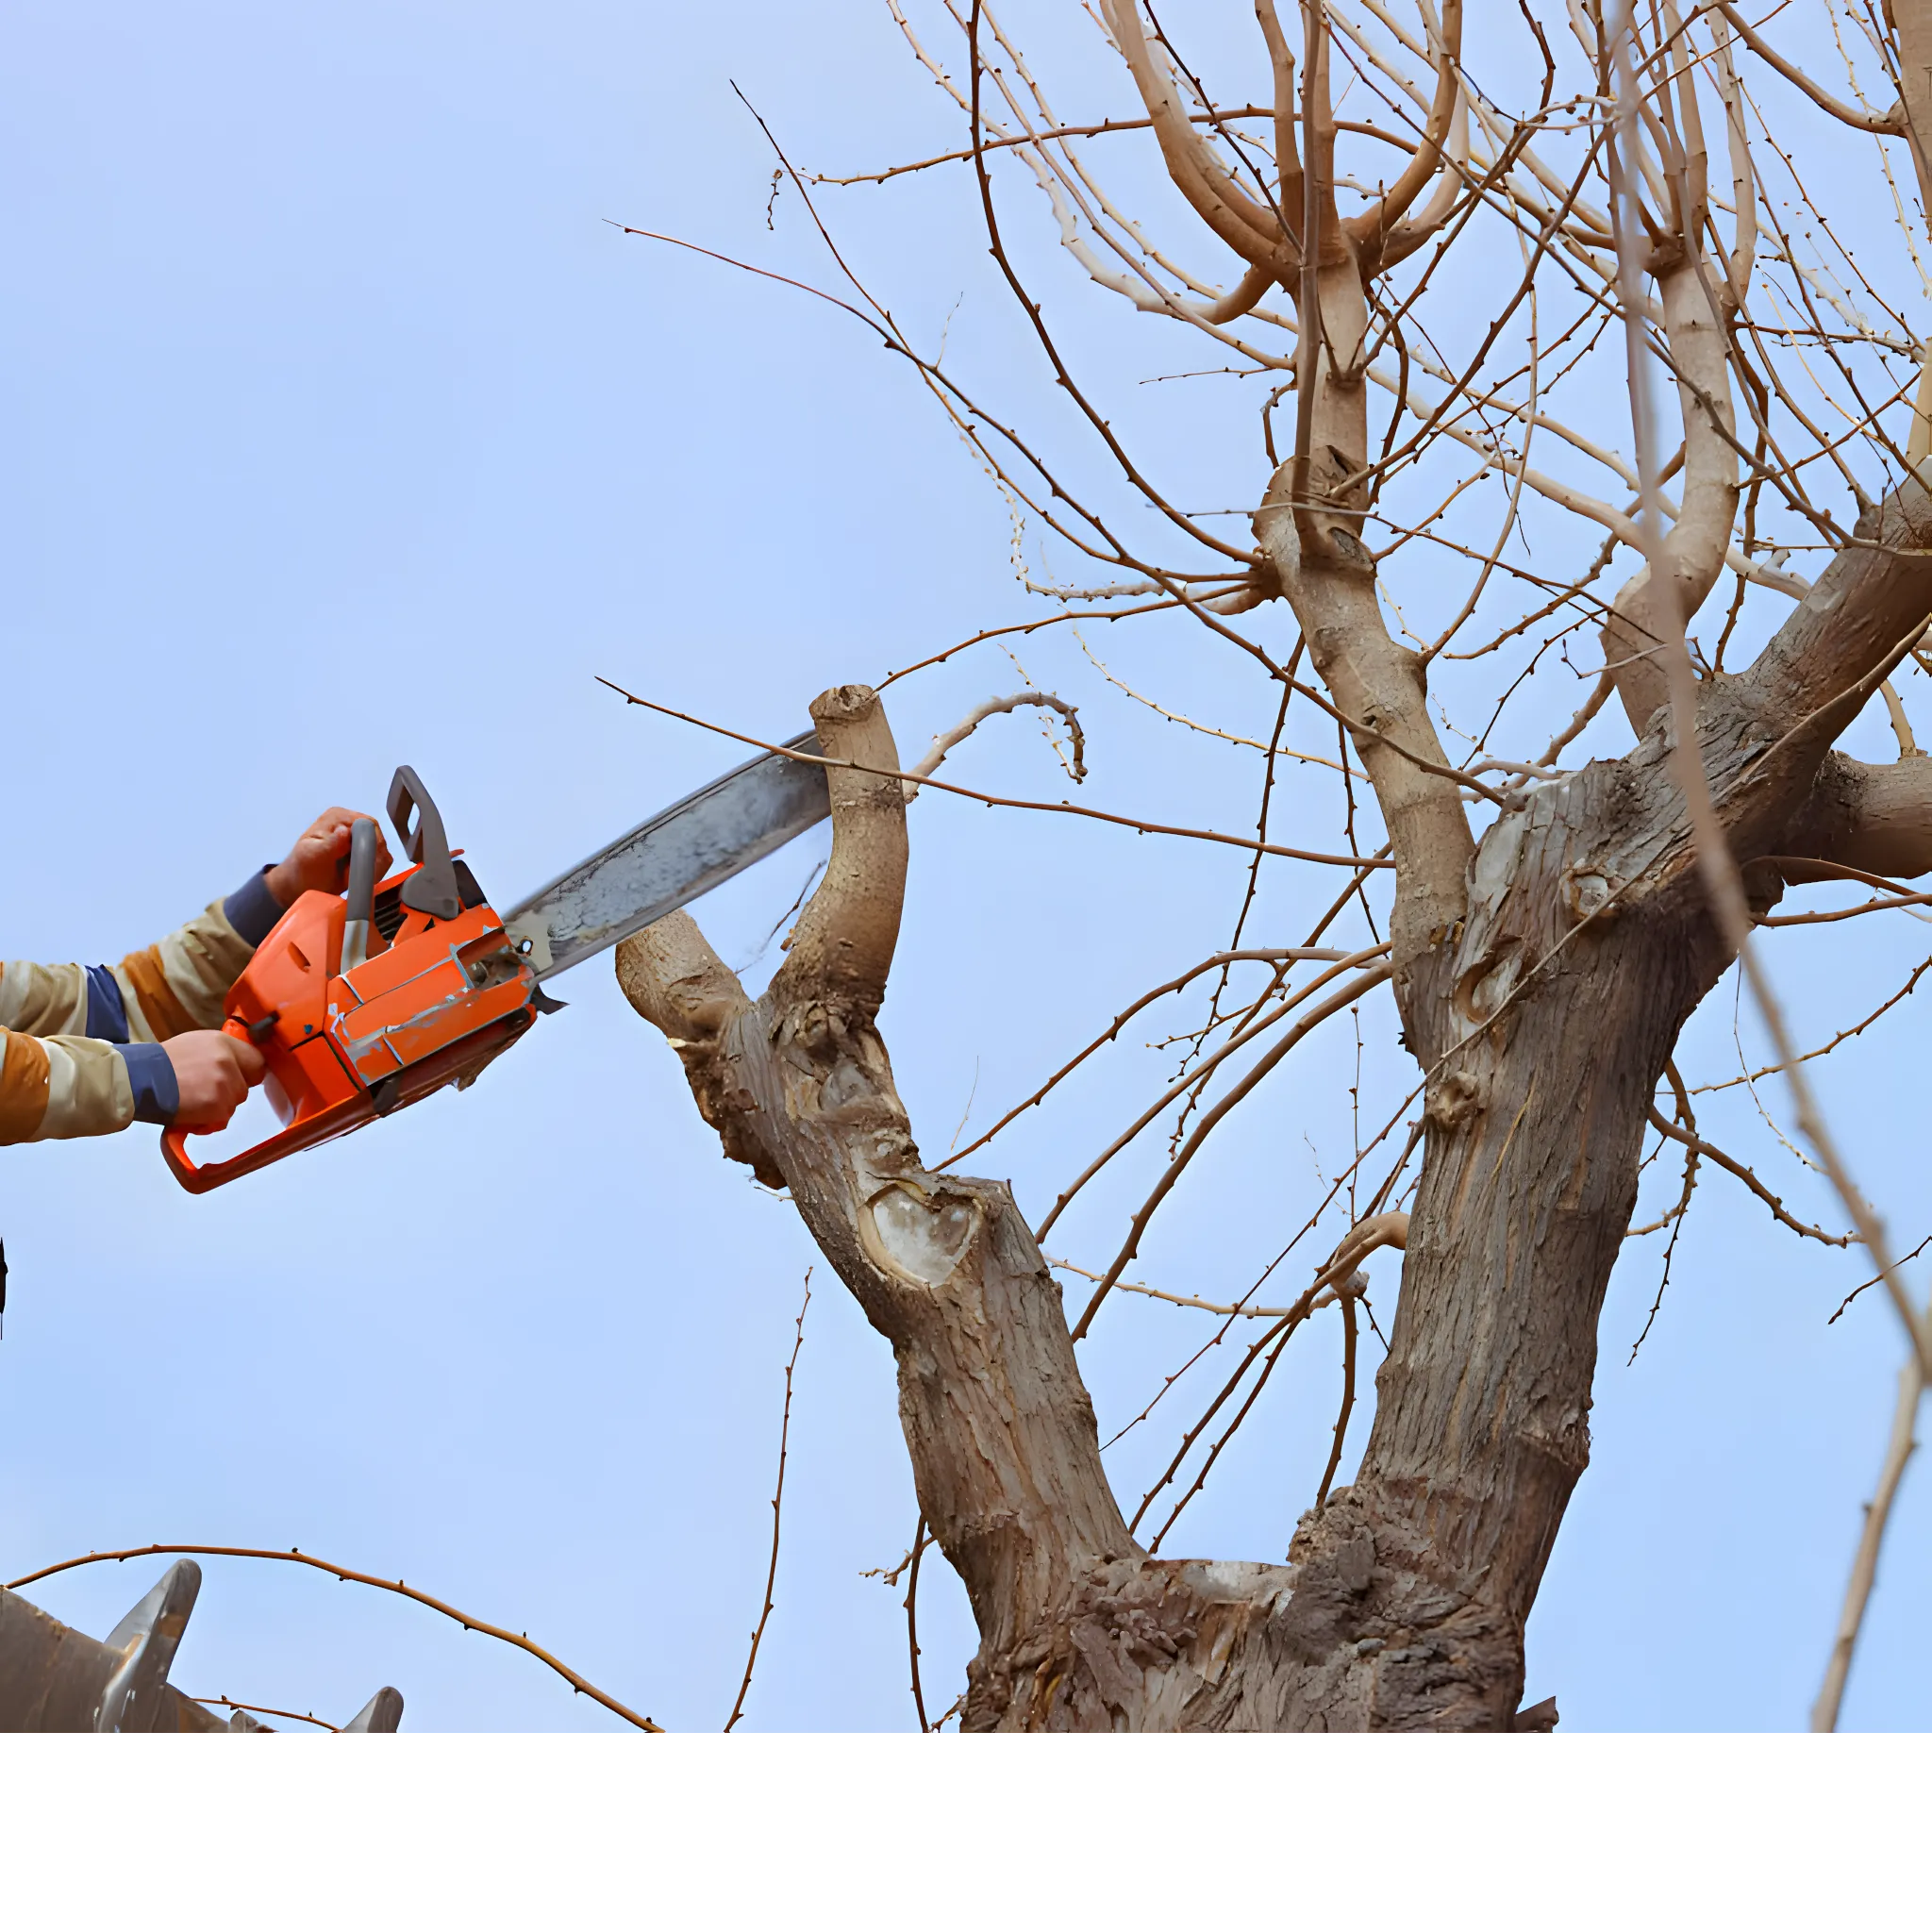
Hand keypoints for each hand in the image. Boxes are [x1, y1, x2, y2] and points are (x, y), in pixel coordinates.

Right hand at [164, 1030, 265, 1130]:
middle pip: (245, 1086)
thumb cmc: (161, 1064)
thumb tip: (238, 1065)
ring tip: (193, 1100)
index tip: (239, 1078)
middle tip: (204, 1091)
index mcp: (222, 1043)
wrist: (139, 1080)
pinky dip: (209, 1120)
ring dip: (218, 1107)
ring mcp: (224, 1084)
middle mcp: (228, 1061)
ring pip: (234, 1103)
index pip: (256, 1061)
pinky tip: (191, 1112)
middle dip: (229, 1092)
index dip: (247, 1073)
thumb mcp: (195, 1044)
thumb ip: (220, 1053)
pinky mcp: (218, 1105)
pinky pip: (223, 1118)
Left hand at [266, 808, 391, 907]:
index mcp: (338, 816)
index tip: (361, 864)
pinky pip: (383, 861)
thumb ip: (328, 845)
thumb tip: (344, 831)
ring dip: (373, 868)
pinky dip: (376, 872)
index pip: (368, 825)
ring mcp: (360, 837)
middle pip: (378, 838)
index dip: (369, 844)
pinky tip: (361, 879)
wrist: (301, 887)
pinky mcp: (367, 852)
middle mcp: (351, 822)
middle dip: (372, 859)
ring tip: (355, 878)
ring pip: (383, 851)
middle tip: (358, 875)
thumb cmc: (303, 871)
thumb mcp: (311, 857)